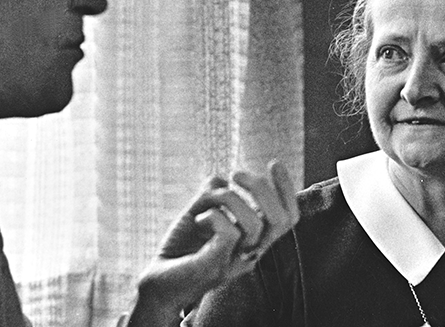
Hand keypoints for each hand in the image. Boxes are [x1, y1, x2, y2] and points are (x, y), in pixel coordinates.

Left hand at [125, 161, 298, 325]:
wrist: (157, 281)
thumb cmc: (181, 248)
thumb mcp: (201, 213)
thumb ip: (215, 195)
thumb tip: (221, 179)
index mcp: (253, 240)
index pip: (288, 218)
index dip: (287, 189)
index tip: (275, 163)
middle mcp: (250, 253)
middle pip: (279, 220)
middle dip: (262, 188)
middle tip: (237, 174)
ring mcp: (235, 262)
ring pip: (254, 223)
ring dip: (230, 198)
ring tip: (207, 200)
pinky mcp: (217, 266)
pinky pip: (229, 233)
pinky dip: (213, 215)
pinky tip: (198, 218)